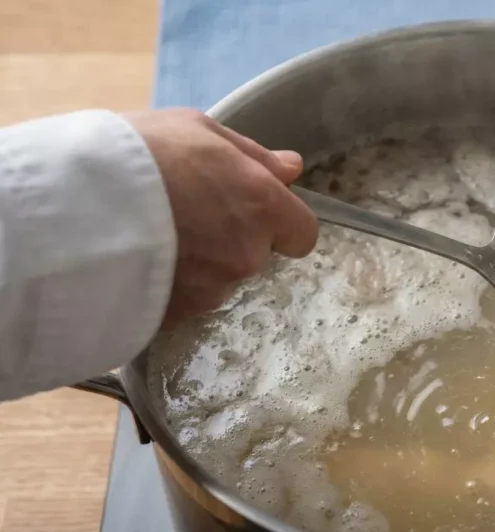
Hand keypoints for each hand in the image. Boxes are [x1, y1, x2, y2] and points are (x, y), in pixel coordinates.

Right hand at [124, 108, 317, 328]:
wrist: (69, 207)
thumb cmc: (137, 155)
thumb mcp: (197, 130)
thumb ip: (253, 155)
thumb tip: (291, 169)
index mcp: (262, 207)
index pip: (302, 234)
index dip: (282, 224)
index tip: (253, 211)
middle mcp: (247, 254)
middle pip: (256, 255)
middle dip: (231, 238)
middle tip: (186, 213)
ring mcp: (212, 290)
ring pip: (219, 279)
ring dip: (199, 263)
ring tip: (153, 235)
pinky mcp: (176, 317)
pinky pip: (184, 300)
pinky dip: (169, 285)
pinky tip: (138, 260)